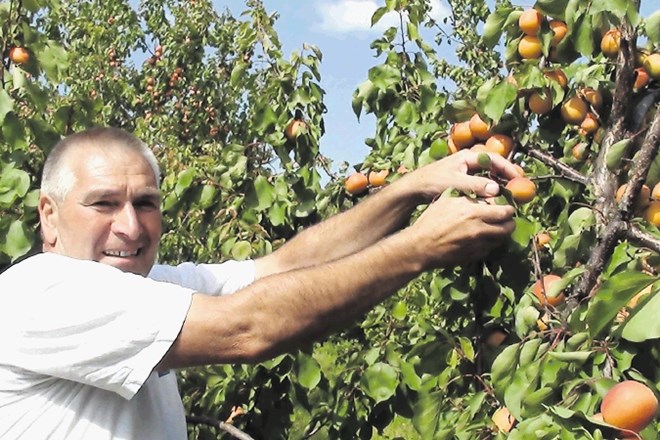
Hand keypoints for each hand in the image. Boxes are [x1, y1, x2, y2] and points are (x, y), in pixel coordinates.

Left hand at [397, 150, 520, 202]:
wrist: (414, 188)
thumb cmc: (433, 182)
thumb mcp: (455, 183)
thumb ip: (475, 185)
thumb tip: (496, 189)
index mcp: (467, 157)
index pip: (494, 159)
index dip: (508, 168)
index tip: (519, 179)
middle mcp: (467, 161)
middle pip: (493, 166)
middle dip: (507, 175)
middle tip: (520, 187)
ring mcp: (464, 170)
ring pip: (487, 174)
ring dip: (499, 182)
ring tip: (510, 194)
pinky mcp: (461, 180)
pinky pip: (480, 182)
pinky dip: (489, 188)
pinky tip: (494, 199)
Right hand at [407, 196, 515, 268]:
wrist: (420, 246)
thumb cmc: (430, 221)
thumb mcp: (447, 202)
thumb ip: (467, 198)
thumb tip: (482, 195)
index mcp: (473, 212)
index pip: (504, 210)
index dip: (508, 208)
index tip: (506, 207)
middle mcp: (480, 229)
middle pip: (508, 227)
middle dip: (509, 222)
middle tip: (505, 219)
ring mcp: (478, 244)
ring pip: (501, 239)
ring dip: (500, 234)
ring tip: (494, 229)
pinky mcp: (474, 255)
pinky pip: (489, 249)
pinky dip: (489, 244)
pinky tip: (481, 239)